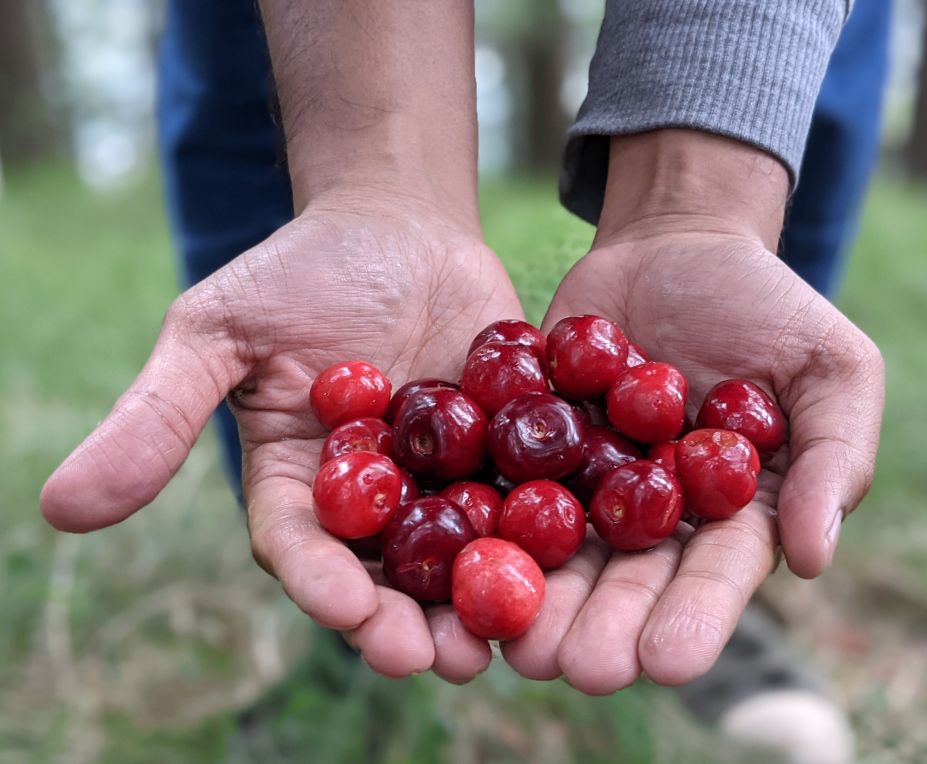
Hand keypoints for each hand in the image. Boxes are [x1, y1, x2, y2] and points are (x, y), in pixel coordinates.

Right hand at [40, 191, 522, 682]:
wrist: (397, 224)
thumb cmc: (298, 270)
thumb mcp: (215, 332)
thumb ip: (158, 417)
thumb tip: (60, 510)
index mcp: (302, 481)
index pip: (306, 548)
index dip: (325, 586)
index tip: (353, 617)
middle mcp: (377, 495)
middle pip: (390, 572)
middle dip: (413, 618)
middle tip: (443, 658)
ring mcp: (446, 475)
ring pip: (463, 549)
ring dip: (485, 596)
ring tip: (511, 635)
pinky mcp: (507, 447)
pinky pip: (528, 493)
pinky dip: (545, 528)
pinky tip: (570, 560)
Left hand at [502, 131, 883, 693]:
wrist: (673, 246)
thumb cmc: (766, 306)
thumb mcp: (831, 366)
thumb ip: (834, 456)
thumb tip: (812, 557)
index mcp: (731, 511)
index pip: (716, 573)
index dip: (694, 616)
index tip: (667, 661)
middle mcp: (655, 513)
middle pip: (629, 578)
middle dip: (603, 625)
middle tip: (575, 670)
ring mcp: (589, 482)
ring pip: (563, 549)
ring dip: (540, 597)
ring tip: (517, 640)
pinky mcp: (533, 445)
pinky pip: (508, 482)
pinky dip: (488, 519)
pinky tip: (460, 557)